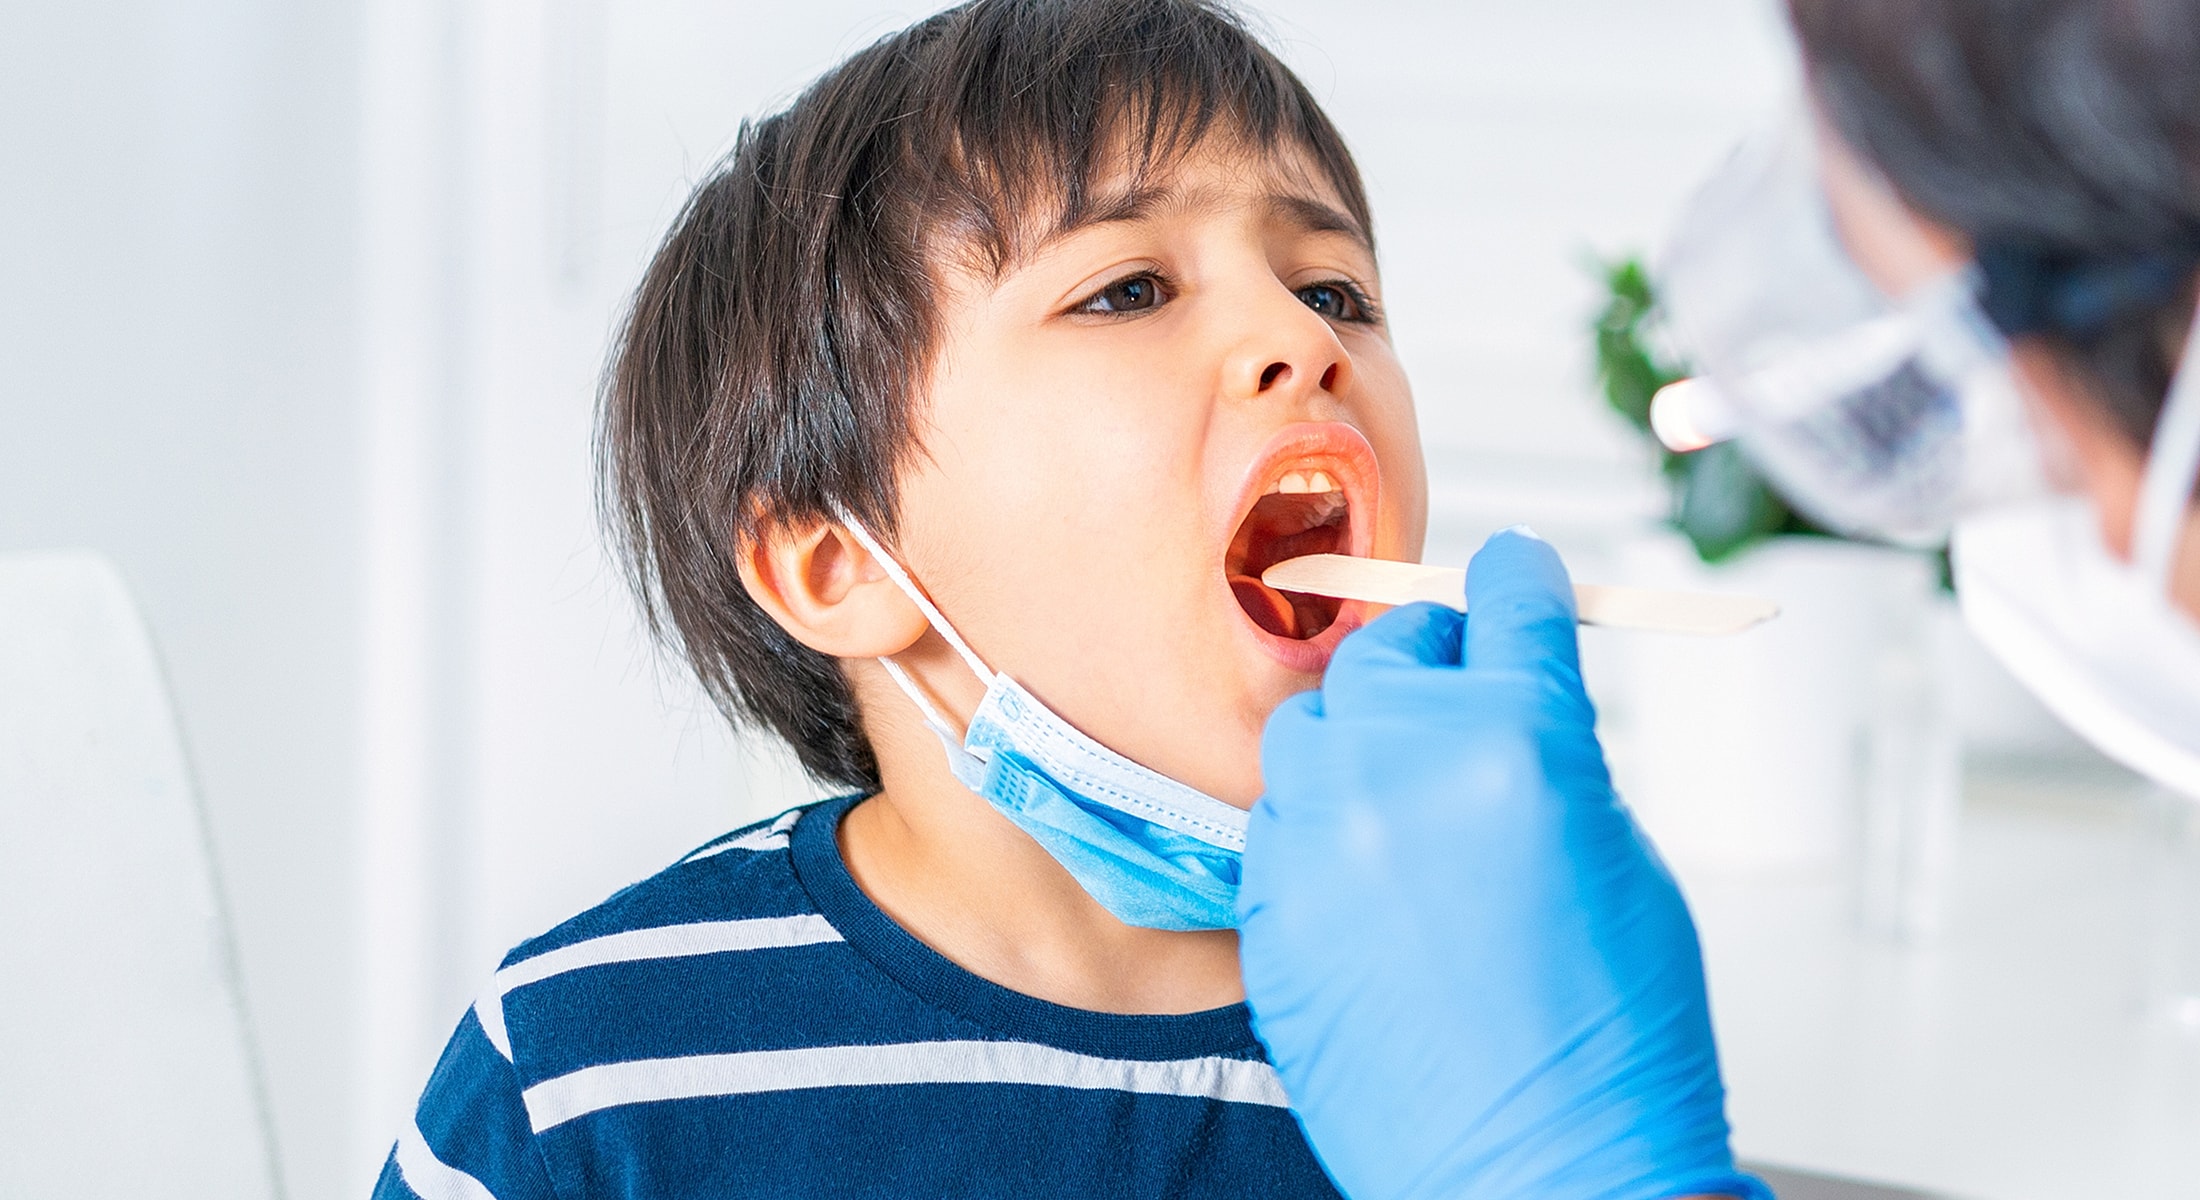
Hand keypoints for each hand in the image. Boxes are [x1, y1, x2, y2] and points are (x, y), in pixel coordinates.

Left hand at [1239, 530, 1766, 1199]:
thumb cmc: (1613, 1037)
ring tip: (1407, 797)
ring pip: (1312, 729)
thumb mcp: (1623, 858)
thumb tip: (1508, 708)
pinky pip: (1279, 822)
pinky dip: (1319, 828)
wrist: (1539, 1168)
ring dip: (1359, 741)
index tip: (1512, 573)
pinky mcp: (1269, 906)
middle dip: (1431, 661)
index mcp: (1520, 740)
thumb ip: (1551, 756)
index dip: (1517, 579)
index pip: (1508, 601)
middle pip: (1390, 650)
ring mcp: (1322, 839)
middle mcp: (1403, 770)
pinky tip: (1368, 879)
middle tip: (1459, 693)